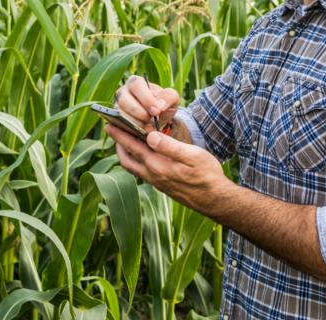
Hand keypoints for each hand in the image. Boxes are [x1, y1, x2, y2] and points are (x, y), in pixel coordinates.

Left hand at [105, 124, 231, 214]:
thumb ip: (170, 147)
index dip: (121, 135)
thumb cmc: (208, 175)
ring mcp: (157, 183)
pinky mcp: (163, 186)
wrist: (216, 200)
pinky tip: (141, 154)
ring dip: (125, 154)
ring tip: (123, 141)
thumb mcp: (193, 156)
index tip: (109, 124)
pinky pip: (142, 172)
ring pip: (134, 168)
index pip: (134, 148)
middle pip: (128, 159)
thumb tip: (150, 136)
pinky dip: (136, 161)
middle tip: (111, 130)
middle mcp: (154, 176)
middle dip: (118, 144)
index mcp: (159, 166)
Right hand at [114, 75, 179, 133]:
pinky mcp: (115, 120)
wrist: (157, 120)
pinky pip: (119, 125)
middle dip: (140, 113)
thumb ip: (169, 97)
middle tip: (153, 120)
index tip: (156, 111)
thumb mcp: (172, 99)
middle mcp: (123, 92)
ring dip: (136, 123)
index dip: (146, 99)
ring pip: (121, 114)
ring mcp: (117, 106)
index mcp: (136, 82)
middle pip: (124, 100)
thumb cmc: (163, 106)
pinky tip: (141, 130)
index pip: (137, 86)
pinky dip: (131, 130)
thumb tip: (159, 105)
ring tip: (148, 125)